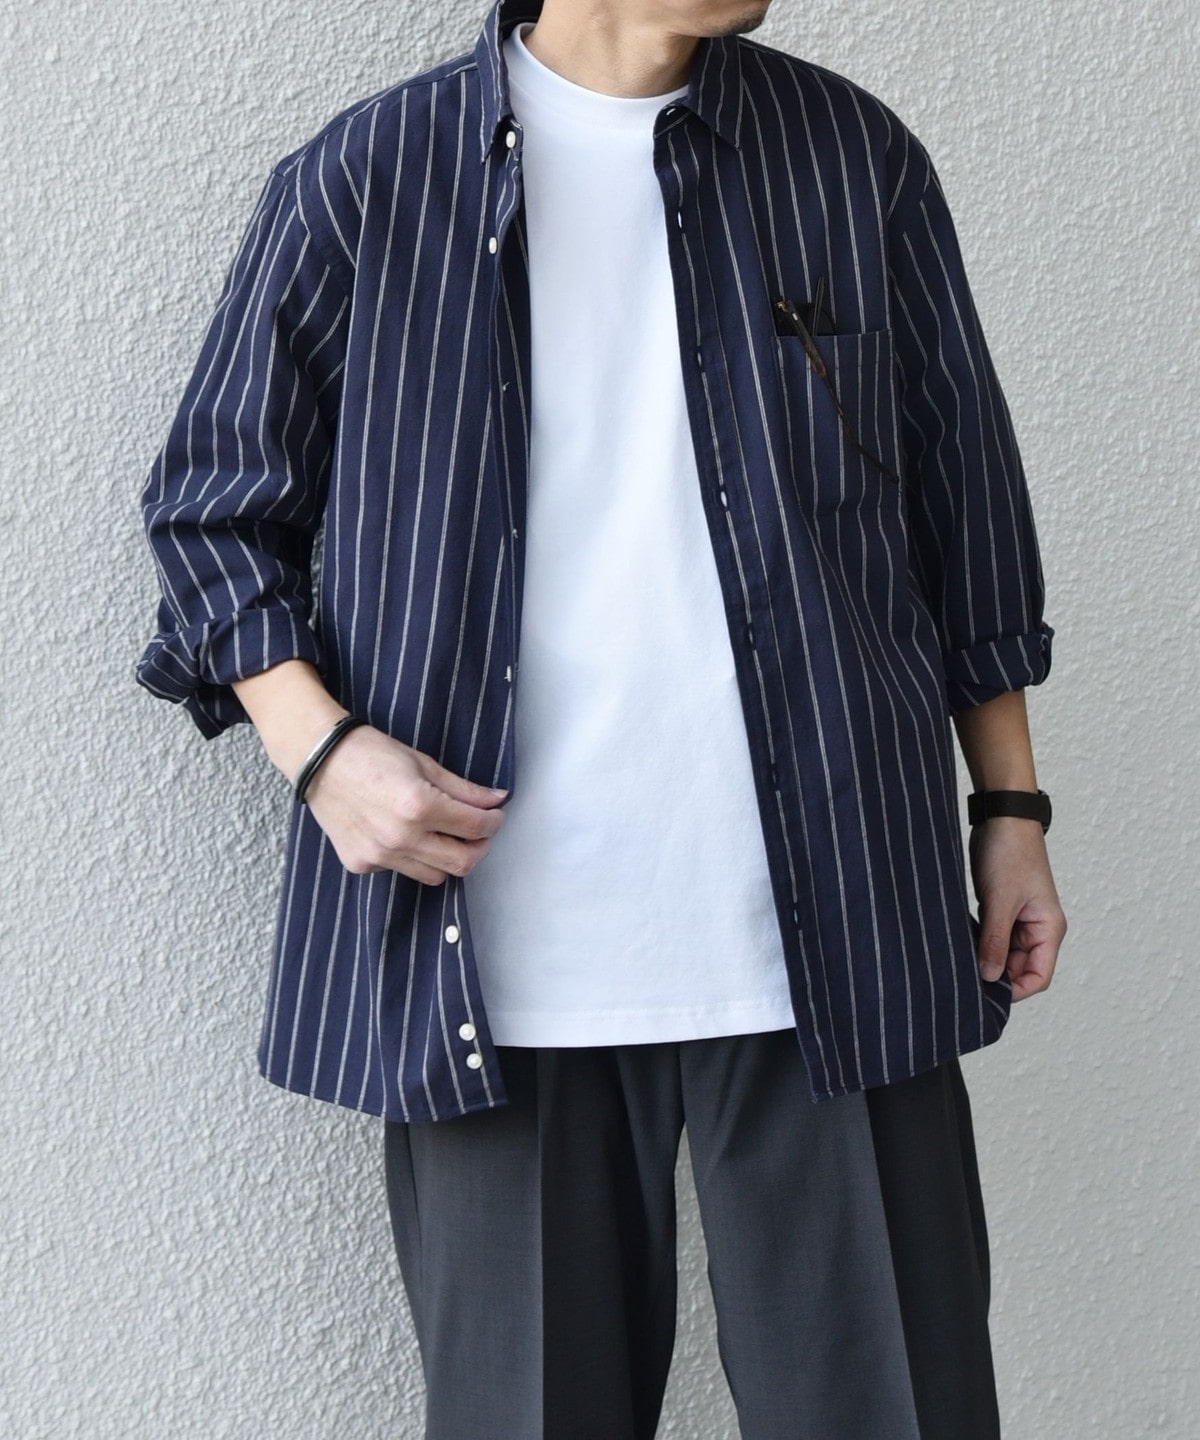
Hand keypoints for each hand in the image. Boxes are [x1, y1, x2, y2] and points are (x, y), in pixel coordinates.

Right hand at [302, 725, 508, 884]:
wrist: (319, 760)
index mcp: (419, 806)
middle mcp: (400, 837)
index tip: (495, 816)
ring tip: (444, 835)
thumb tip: (497, 800)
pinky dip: (412, 858)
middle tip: (479, 833)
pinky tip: (403, 834)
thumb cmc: (371, 754)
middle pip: (462, 863)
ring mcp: (379, 855)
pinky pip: (401, 870)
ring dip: (447, 858)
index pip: (476, 827)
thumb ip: (464, 789)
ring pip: (434, 875)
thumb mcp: (424, 764)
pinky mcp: (361, 864)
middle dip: (479, 848)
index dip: (494, 822)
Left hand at [967, 817, 1066, 1000]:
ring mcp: (1018, 919)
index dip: (1014, 991)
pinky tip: (958, 943)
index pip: (1038, 977)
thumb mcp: (1000, 900)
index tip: (984, 994)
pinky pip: (991, 937)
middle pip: (1018, 969)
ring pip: (1002, 954)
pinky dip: (978, 942)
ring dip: (984, 958)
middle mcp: (1037, 928)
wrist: (1001, 817)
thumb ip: (995, 940)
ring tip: (958, 961)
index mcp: (1049, 929)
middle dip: (995, 975)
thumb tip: (989, 977)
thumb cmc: (1010, 853)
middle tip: (963, 979)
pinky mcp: (1000, 909)